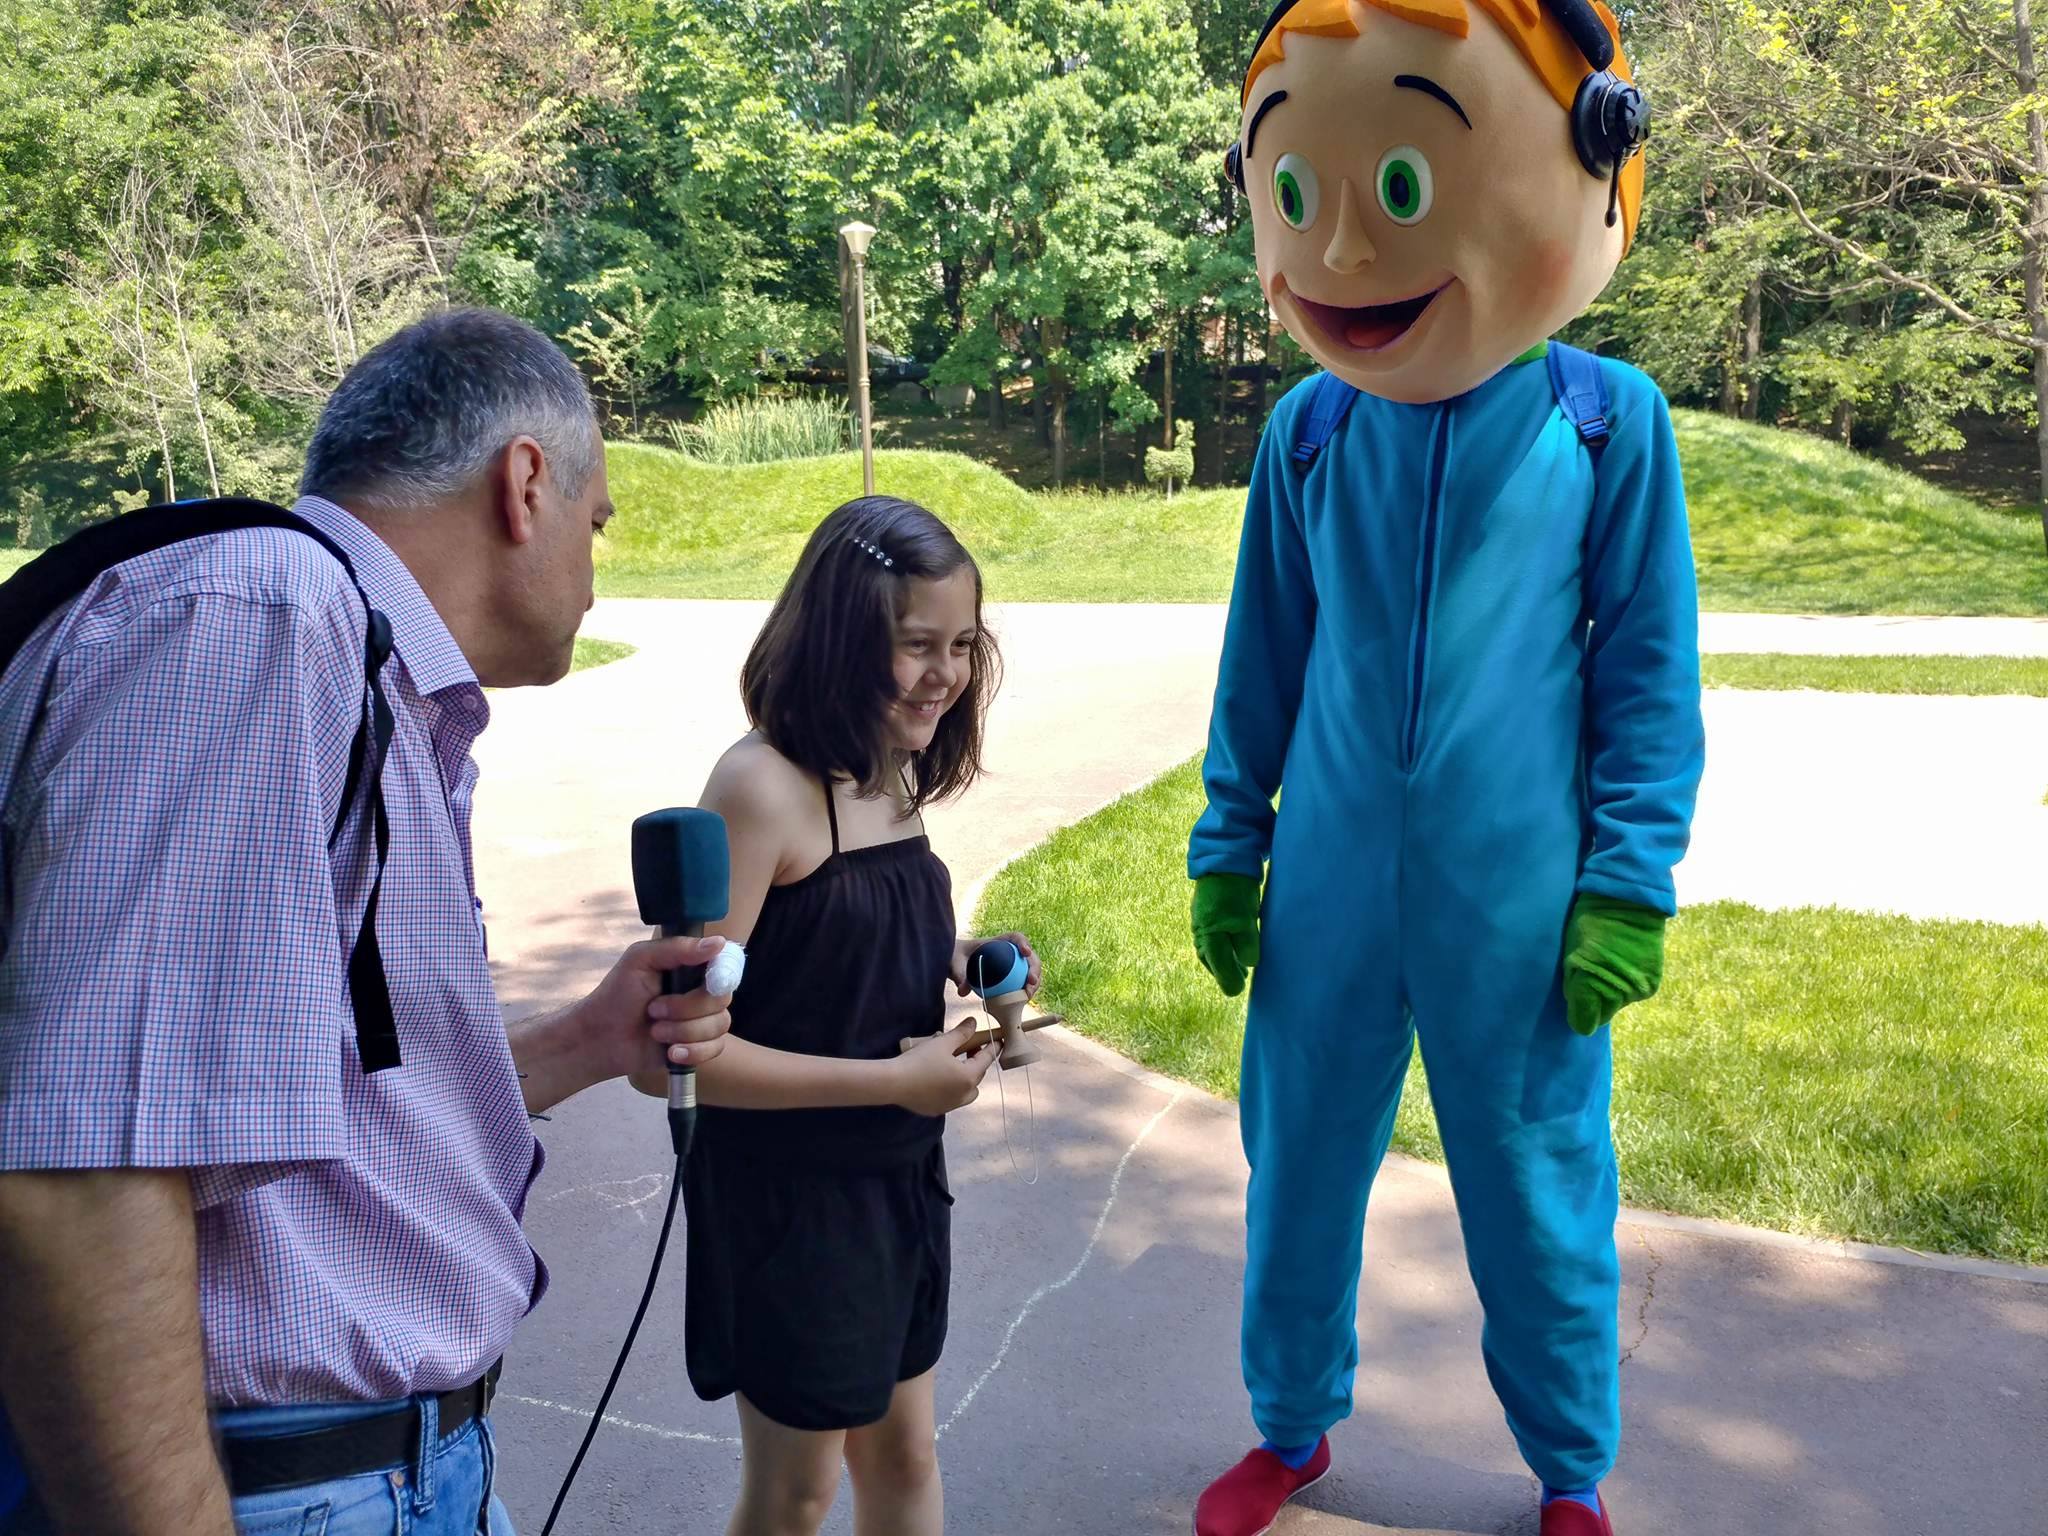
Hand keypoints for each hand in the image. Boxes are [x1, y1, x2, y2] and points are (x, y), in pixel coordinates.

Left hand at [586, 934, 733, 1082]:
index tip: (707, 983)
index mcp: (691, 968)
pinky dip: (692, 1052)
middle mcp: (702, 992)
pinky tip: (671, 1052)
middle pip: (722, 998)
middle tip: (653, 1010)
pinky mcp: (699, 1047)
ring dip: (684, 1031)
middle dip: (687, 1008)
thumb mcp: (640, 960)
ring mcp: (702, 1021)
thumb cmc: (617, 995)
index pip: (725, 965)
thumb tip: (719, 942)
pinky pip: (715, 1048)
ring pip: (720, 1025)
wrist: (601, 1038)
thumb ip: (678, 948)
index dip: (722, 974)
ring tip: (655, 1032)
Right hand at [890, 1019, 996, 1115]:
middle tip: (969, 1048)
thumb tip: (973, 1023)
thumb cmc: (920, 1061)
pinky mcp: (937, 1110)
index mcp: (968, 1077)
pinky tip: (939, 1078)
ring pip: (967, 1092)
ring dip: (966, 1078)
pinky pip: (952, 1098)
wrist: (894, 1083)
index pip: (986, 1060)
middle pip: (977, 1076)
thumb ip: (961, 1033)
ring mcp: (950, 1105)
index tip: (998, 1041)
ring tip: (954, 1065)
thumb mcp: (942, 1043)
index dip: (992, 1048)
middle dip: (976, 1062)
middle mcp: (963, 1095)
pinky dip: (951, 1088)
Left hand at [951, 931, 1041, 999]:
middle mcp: (1009, 951)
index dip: (1024, 943)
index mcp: (998, 941)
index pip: (1016, 937)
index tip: (1025, 952)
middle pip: (1029, 956)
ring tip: (1029, 995)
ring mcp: (1012, 964)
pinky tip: (1022, 1001)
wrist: (955, 964)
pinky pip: (1022, 982)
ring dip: (1034, 982)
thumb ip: (959, 975)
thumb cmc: (956, 958)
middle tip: (1031, 982)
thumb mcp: (955, 964)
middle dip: (1035, 968)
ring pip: (1029, 970)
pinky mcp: (1011, 976)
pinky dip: (1025, 990)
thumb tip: (963, 991)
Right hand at [1191, 872, 1261, 996]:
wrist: (1223, 860)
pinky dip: (1223, 947)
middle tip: (1241, 982)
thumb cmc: (1235, 891)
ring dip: (1224, 960)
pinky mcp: (1208, 914)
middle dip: (1225, 973)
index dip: (1230, 981)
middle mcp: (1202, 933)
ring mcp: (1202, 922)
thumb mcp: (1245, 918)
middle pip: (1212, 961)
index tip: (1239, 991)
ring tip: (1239, 967)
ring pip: (1211, 950)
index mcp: (1209, 937)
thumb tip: (1248, 964)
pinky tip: (1233, 946)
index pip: (1219, 968)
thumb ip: (1246, 944)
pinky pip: (1213, 938)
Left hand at [1561, 894, 1666, 1035]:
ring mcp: (1641, 989)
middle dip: (1594, 999)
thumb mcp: (1573, 954)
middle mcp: (1623, 995)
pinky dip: (1625, 983)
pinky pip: (1633, 993)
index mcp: (1595, 987)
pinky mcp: (1654, 982)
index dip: (1578, 1008)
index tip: (1575, 990)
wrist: (1628, 899)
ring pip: (1618, 1003)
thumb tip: (1580, 1024)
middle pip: (1603, 1013)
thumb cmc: (1591, 923)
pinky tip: (1621, 962)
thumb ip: (1575, 991)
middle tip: (1589, 970)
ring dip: (1611, 990)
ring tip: (1606, 962)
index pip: (1585, 1021)